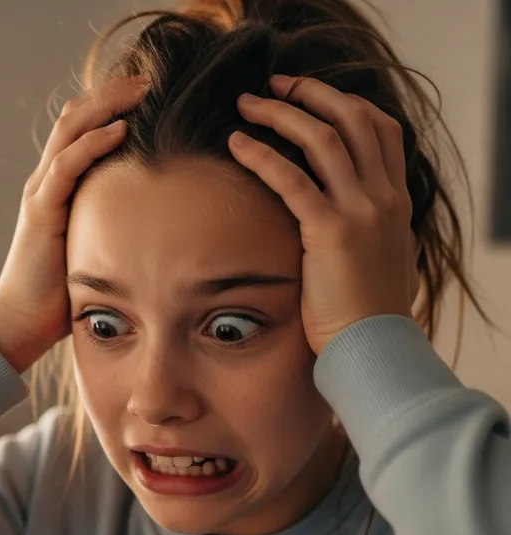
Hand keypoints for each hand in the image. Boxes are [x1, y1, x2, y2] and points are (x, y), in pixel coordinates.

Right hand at [0, 74, 150, 372]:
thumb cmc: (59, 293)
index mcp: (57, 187)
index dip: (110, 106)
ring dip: (107, 106)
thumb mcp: (90, 248)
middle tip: (151, 79)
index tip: (148, 94)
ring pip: (70, 131)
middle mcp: (46, 181)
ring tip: (142, 90)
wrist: (22, 320)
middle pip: (76, 118)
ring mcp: (41, 193)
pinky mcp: (42, 211)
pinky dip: (93, 144)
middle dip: (113, 93)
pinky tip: (120, 130)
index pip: (81, 130)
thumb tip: (150, 227)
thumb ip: (109, 227)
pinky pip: (67, 166)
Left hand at [228, 75, 420, 355]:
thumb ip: (369, 232)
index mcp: (396, 201)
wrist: (372, 348)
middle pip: (353, 119)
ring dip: (282, 115)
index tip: (309, 98)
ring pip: (324, 139)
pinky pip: (293, 180)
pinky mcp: (332, 232)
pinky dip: (263, 156)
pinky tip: (236, 144)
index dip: (345, 104)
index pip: (381, 129)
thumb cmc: (365, 314)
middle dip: (311, 94)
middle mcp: (384, 197)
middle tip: (274, 86)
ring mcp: (363, 211)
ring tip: (247, 106)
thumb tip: (347, 225)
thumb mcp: (379, 261)